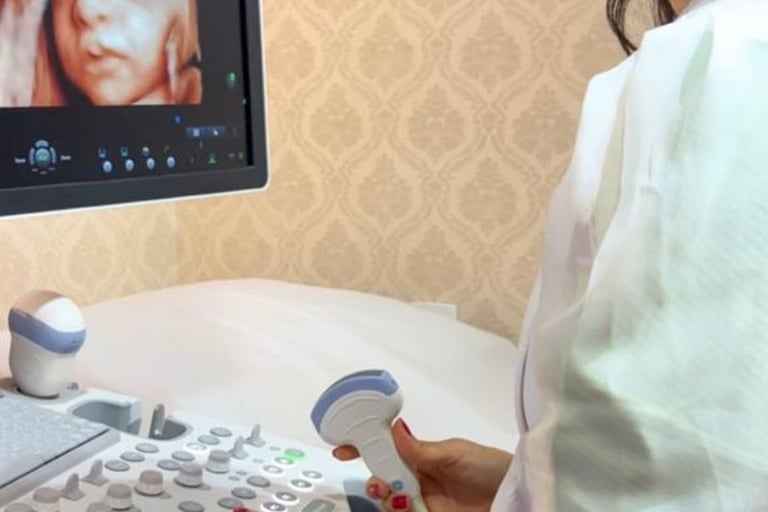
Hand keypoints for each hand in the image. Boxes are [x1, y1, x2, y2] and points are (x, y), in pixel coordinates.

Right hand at [333, 419, 512, 511]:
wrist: (515, 495)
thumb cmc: (489, 467)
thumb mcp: (454, 453)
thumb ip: (420, 448)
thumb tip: (394, 428)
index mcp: (423, 456)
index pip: (388, 450)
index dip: (366, 449)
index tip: (343, 449)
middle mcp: (420, 478)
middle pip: (385, 478)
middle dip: (375, 478)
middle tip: (379, 482)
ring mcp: (425, 501)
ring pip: (392, 500)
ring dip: (387, 498)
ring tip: (394, 496)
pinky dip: (399, 511)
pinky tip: (404, 507)